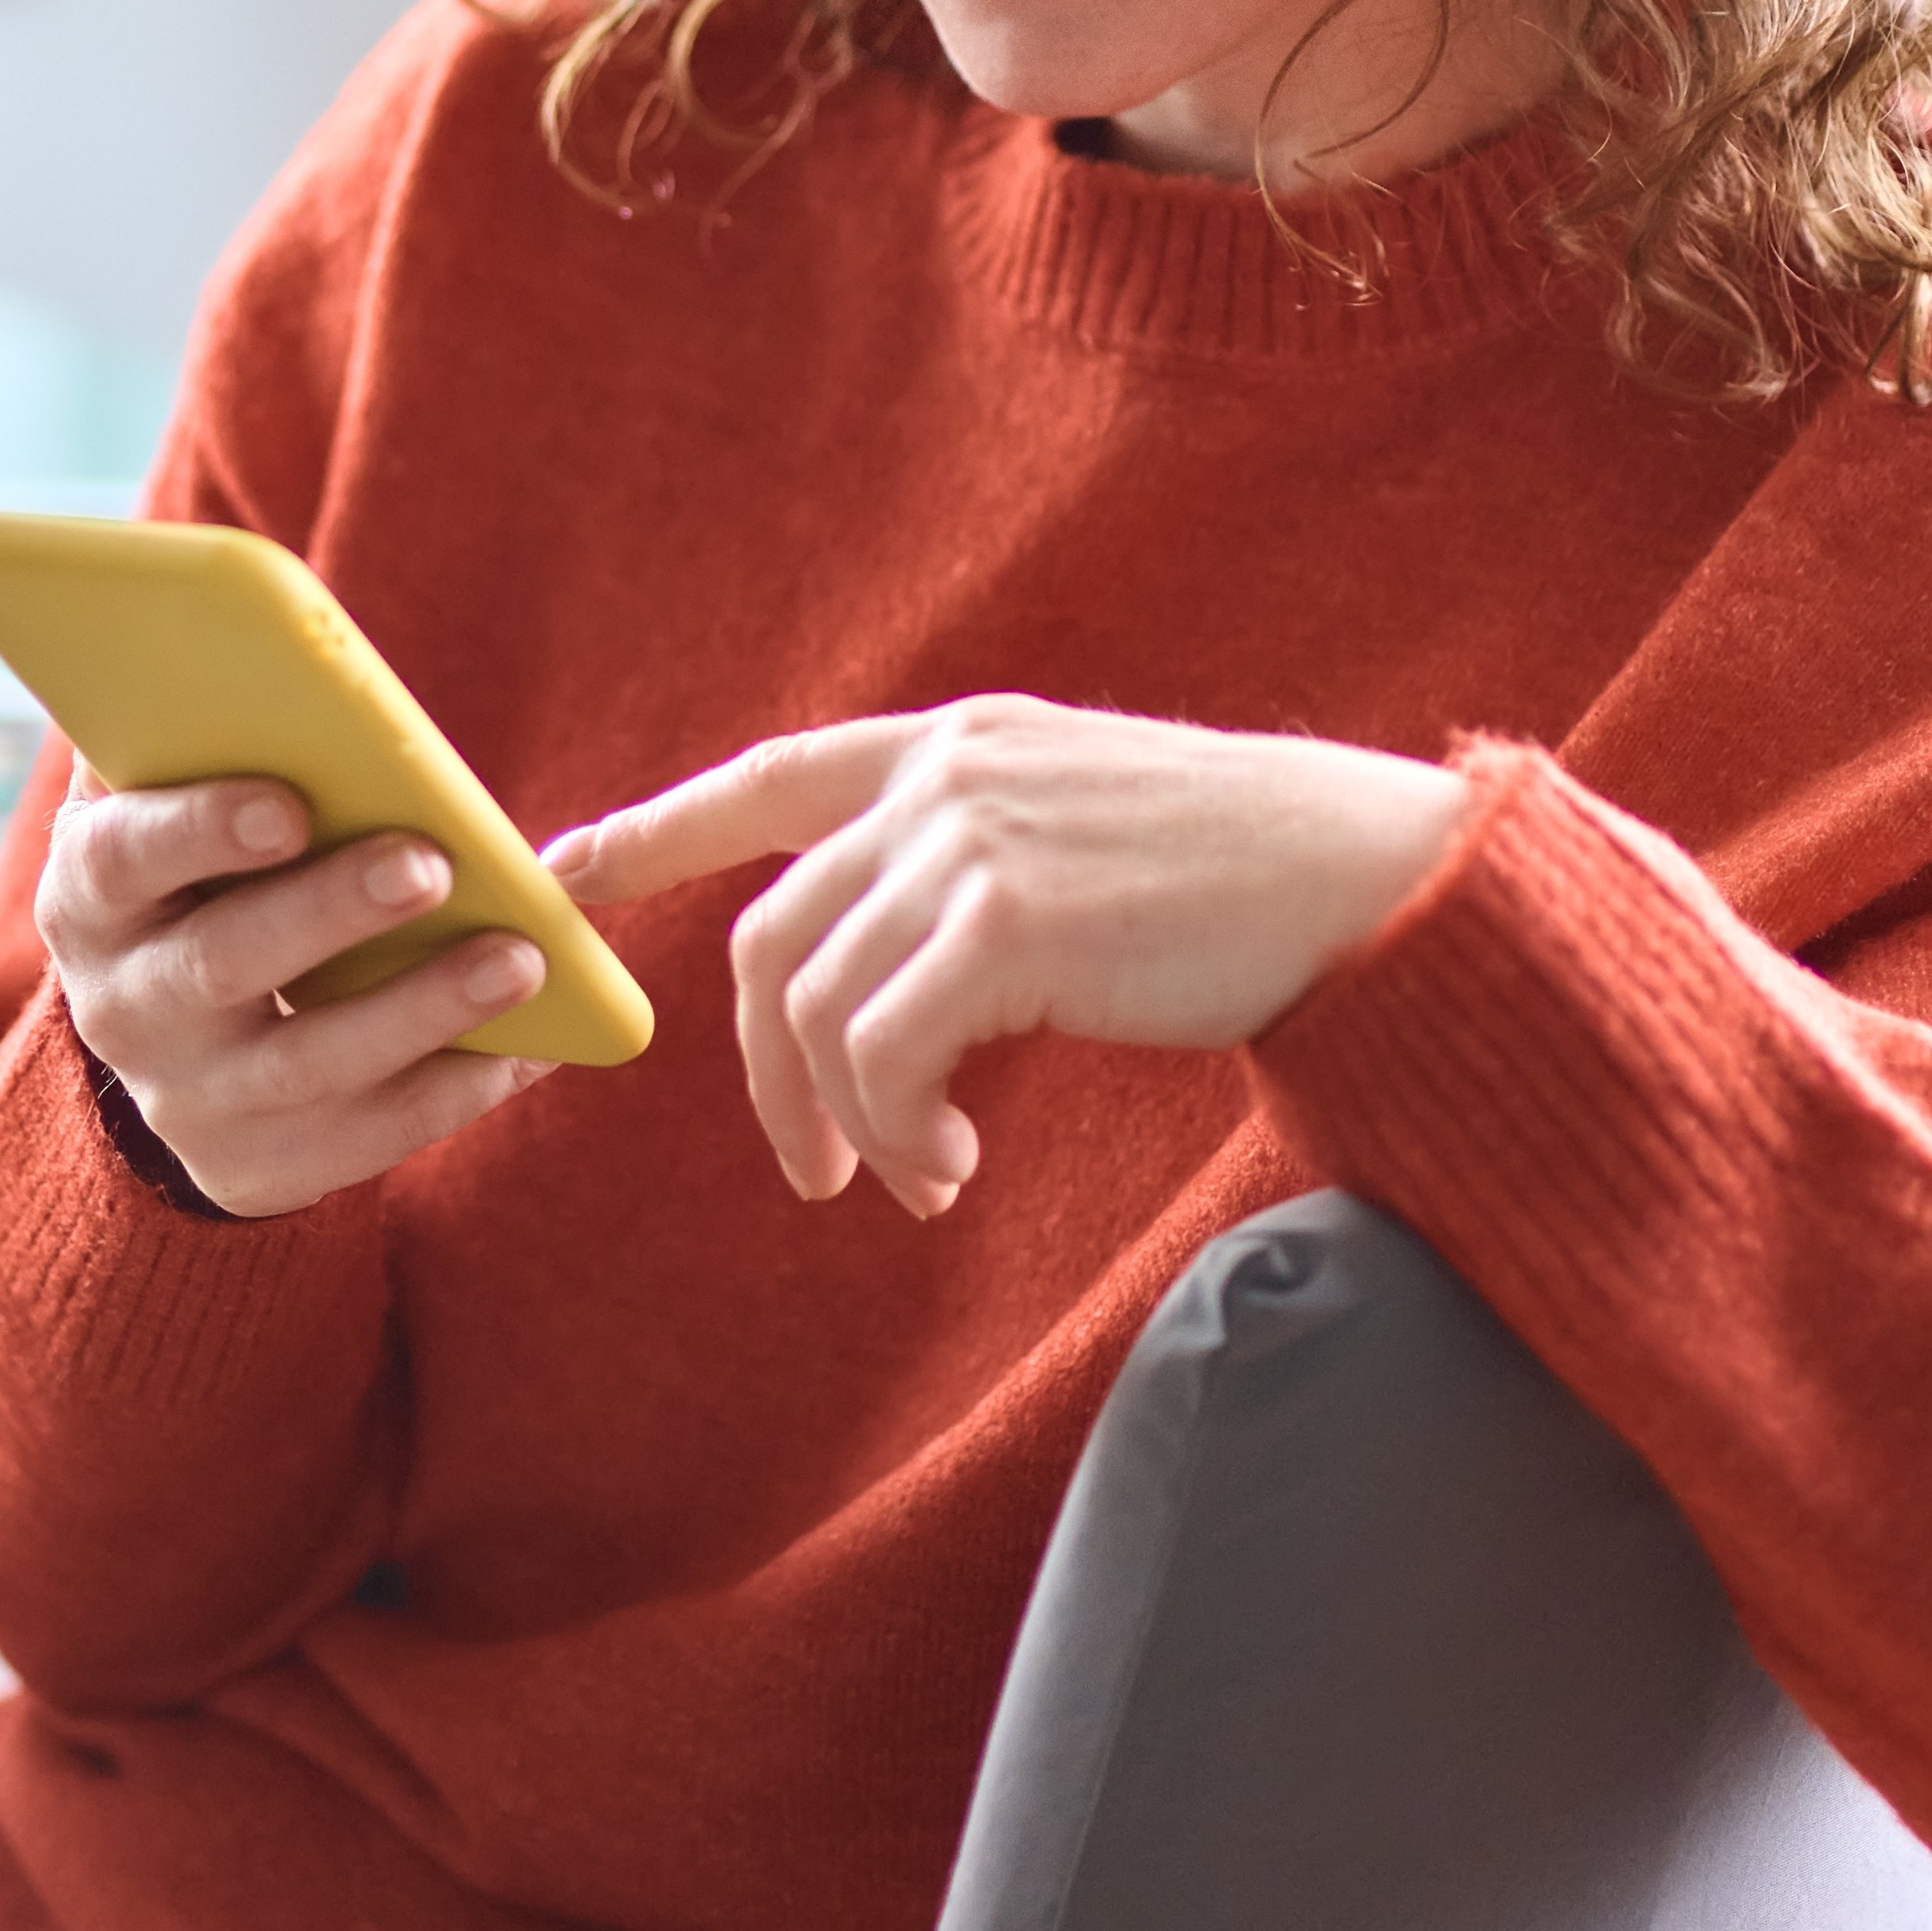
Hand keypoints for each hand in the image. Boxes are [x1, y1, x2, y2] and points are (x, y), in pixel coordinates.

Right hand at [42, 775, 552, 1217]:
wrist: (169, 1041)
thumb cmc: (196, 875)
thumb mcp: (164, 806)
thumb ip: (194, 727)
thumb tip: (268, 621)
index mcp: (93, 893)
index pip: (125, 858)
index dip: (201, 830)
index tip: (290, 805)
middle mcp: (125, 1006)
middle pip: (223, 963)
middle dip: (332, 913)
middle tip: (432, 864)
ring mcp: (191, 1099)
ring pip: (308, 1063)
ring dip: (420, 1008)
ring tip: (521, 959)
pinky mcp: (260, 1165)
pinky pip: (367, 1137)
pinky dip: (456, 1088)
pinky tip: (532, 1045)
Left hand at [547, 697, 1467, 1215]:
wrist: (1364, 879)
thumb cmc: (1245, 881)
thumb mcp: (1081, 833)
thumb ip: (975, 866)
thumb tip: (892, 971)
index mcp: (958, 747)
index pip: (771, 777)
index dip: (658, 825)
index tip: (568, 866)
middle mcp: (945, 778)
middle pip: (771, 937)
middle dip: (768, 1072)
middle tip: (818, 1173)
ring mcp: (970, 841)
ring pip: (818, 1010)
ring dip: (850, 1124)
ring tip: (916, 1183)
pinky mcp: (1006, 920)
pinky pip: (882, 1057)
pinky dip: (896, 1133)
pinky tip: (950, 1173)